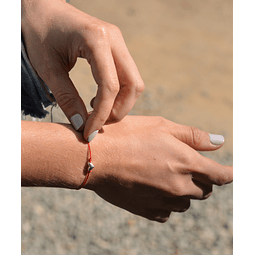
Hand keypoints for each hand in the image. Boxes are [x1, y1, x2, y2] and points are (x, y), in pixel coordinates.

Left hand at [21, 0, 143, 139]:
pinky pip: (127, 77)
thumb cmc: (39, 33)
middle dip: (118, 111)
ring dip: (120, 104)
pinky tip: (100, 99)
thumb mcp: (48, 68)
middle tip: (97, 123)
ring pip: (134, 83)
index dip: (103, 114)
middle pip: (132, 85)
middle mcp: (114, 39)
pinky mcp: (117, 48)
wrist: (41, 8)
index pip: (110, 86)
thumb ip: (67, 98)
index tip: (89, 132)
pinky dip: (118, 94)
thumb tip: (82, 125)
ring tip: (97, 111)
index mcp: (96, 39)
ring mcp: (118, 42)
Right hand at [85, 116, 232, 221]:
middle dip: (202, 180)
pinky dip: (166, 203)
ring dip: (184, 192)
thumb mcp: (161, 126)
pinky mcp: (147, 211)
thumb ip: (194, 137)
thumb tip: (220, 143)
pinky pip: (167, 212)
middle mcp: (179, 187)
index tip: (230, 172)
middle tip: (187, 167)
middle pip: (205, 190)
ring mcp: (163, 202)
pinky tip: (154, 189)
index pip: (222, 176)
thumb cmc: (127, 135)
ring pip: (186, 203)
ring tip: (166, 176)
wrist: (95, 157)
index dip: (228, 174)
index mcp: (187, 163)